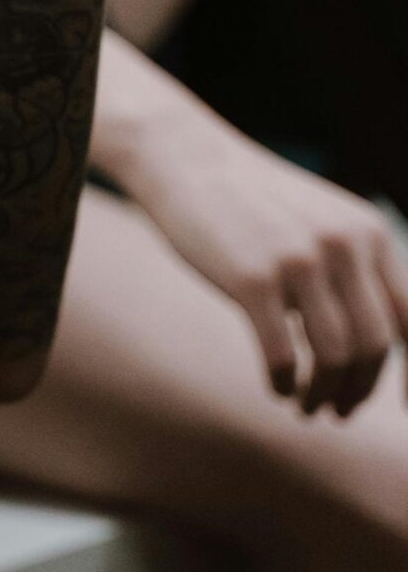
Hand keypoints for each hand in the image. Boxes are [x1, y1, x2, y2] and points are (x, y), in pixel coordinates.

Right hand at [120, 101, 407, 414]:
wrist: (186, 160)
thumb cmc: (253, 201)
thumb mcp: (322, 221)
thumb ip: (355, 269)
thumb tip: (377, 349)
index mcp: (369, 233)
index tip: (402, 410)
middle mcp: (344, 245)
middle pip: (375, 346)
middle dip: (360, 391)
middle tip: (340, 411)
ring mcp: (298, 260)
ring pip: (335, 357)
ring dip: (324, 395)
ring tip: (306, 406)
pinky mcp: (252, 278)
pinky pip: (284, 356)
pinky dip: (285, 384)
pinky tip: (277, 389)